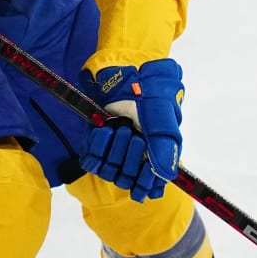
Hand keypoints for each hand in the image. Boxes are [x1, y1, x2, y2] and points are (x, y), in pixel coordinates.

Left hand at [79, 59, 183, 201]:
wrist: (127, 71)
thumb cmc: (152, 95)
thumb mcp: (163, 122)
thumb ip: (165, 149)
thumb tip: (165, 177)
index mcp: (156, 155)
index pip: (148, 186)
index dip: (144, 186)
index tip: (142, 184)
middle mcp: (135, 156)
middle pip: (127, 178)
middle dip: (129, 160)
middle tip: (133, 136)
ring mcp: (114, 149)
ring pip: (110, 171)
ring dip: (113, 152)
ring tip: (120, 129)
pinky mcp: (97, 142)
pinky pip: (91, 161)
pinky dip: (96, 148)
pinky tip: (104, 130)